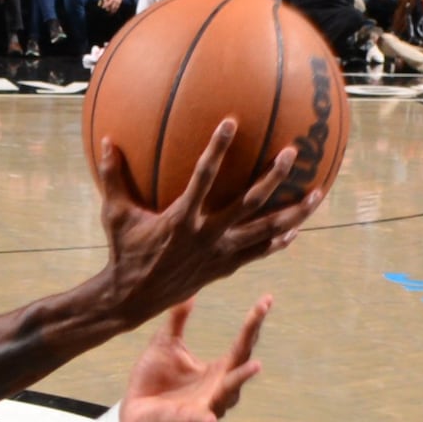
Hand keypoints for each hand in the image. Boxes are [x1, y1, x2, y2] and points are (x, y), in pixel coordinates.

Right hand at [88, 102, 323, 315]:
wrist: (133, 299)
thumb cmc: (123, 251)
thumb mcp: (115, 214)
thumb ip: (112, 176)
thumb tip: (105, 140)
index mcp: (181, 219)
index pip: (203, 177)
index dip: (217, 149)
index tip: (232, 122)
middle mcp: (207, 236)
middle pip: (249, 204)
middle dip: (272, 178)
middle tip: (292, 153)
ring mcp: (220, 254)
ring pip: (265, 231)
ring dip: (293, 213)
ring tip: (317, 194)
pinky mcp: (224, 268)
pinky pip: (258, 252)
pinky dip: (277, 241)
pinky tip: (295, 230)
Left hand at [111, 297, 266, 421]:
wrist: (131, 408)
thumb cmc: (152, 378)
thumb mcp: (165, 343)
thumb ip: (178, 319)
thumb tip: (188, 291)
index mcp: (218, 369)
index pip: (242, 343)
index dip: (253, 322)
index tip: (266, 299)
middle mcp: (219, 388)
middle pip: (242, 360)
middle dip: (250, 337)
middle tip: (258, 313)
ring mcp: (206, 405)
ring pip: (229, 392)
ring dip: (242, 378)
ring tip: (255, 364)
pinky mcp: (187, 421)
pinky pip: (199, 419)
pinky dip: (205, 418)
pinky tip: (210, 418)